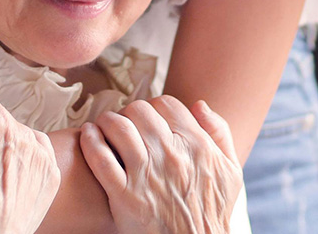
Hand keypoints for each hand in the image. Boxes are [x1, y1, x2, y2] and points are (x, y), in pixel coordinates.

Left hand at [79, 97, 242, 233]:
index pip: (167, 104)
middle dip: (128, 113)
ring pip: (118, 128)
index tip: (147, 118)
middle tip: (123, 124)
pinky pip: (100, 158)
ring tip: (103, 127)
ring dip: (106, 122)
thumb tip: (199, 104)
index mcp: (197, 146)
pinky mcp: (124, 196)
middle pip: (139, 111)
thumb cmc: (212, 213)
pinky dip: (90, 141)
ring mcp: (146, 175)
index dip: (154, 106)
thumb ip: (220, 133)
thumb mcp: (230, 172)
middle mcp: (171, 156)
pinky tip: (88, 136)